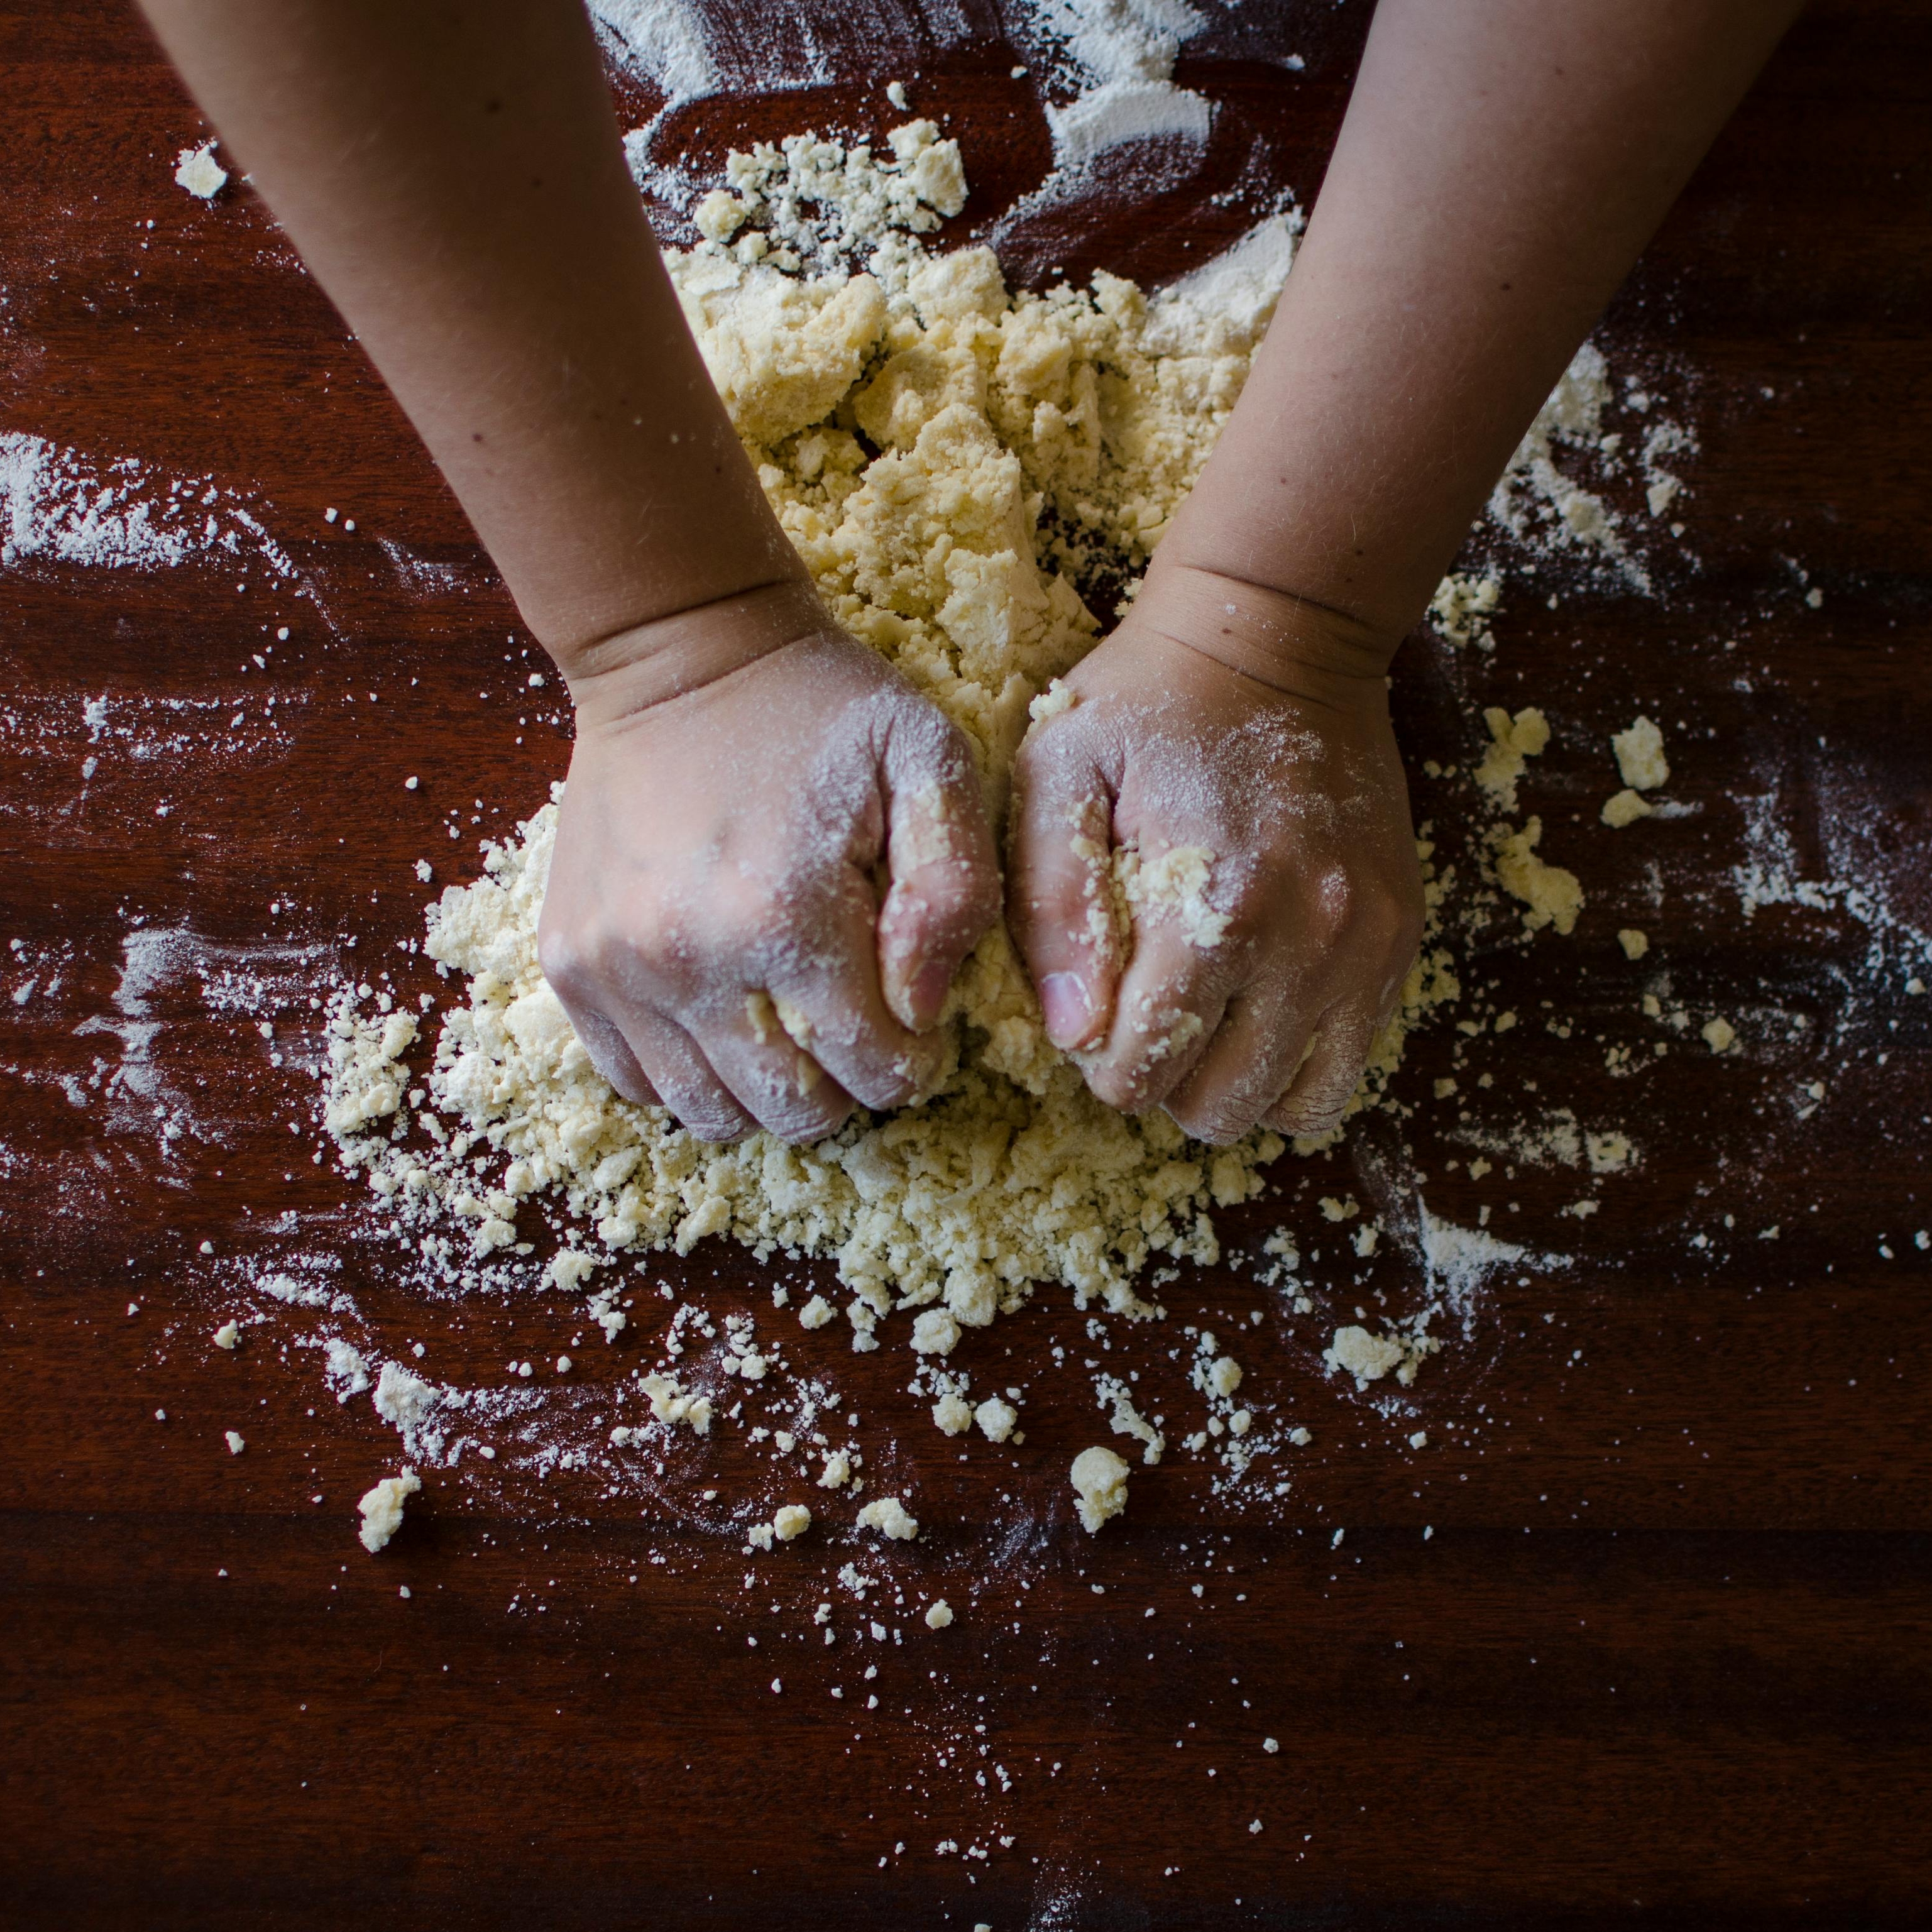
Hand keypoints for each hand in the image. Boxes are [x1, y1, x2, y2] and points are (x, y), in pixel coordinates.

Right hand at [539, 586, 999, 1143]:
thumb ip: (954, 892)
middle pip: (791, 1110)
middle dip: (845, 1089)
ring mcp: (614, 969)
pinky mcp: (570, 964)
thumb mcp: (930, 764)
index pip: (873, 1070)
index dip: (913, 1062)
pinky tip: (727, 1020)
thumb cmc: (821, 709)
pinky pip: (635, 1081)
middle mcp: (685, 958)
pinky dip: (690, 1075)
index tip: (916, 1021)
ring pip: (709, 1113)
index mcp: (784, 916)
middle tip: (859, 1029)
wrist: (680, 650)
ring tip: (794, 1031)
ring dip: (767, 1094)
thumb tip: (922, 1010)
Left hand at [1008, 566, 1423, 1144]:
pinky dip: (1296, 1061)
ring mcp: (1364, 947)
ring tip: (1202, 1022)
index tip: (1093, 1011)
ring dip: (1236, 1085)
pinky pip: (1350, 1062)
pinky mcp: (1398, 938)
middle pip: (1220, 1106)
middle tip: (1142, 1016)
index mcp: (1215, 908)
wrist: (1281, 634)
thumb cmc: (1149, 702)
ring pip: (1298, 1104)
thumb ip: (1052, 908)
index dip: (1100, 1062)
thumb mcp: (1060, 773)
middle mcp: (1306, 943)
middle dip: (1164, 1082)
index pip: (1144, 1072)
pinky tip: (1255, 1006)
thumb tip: (1074, 1031)